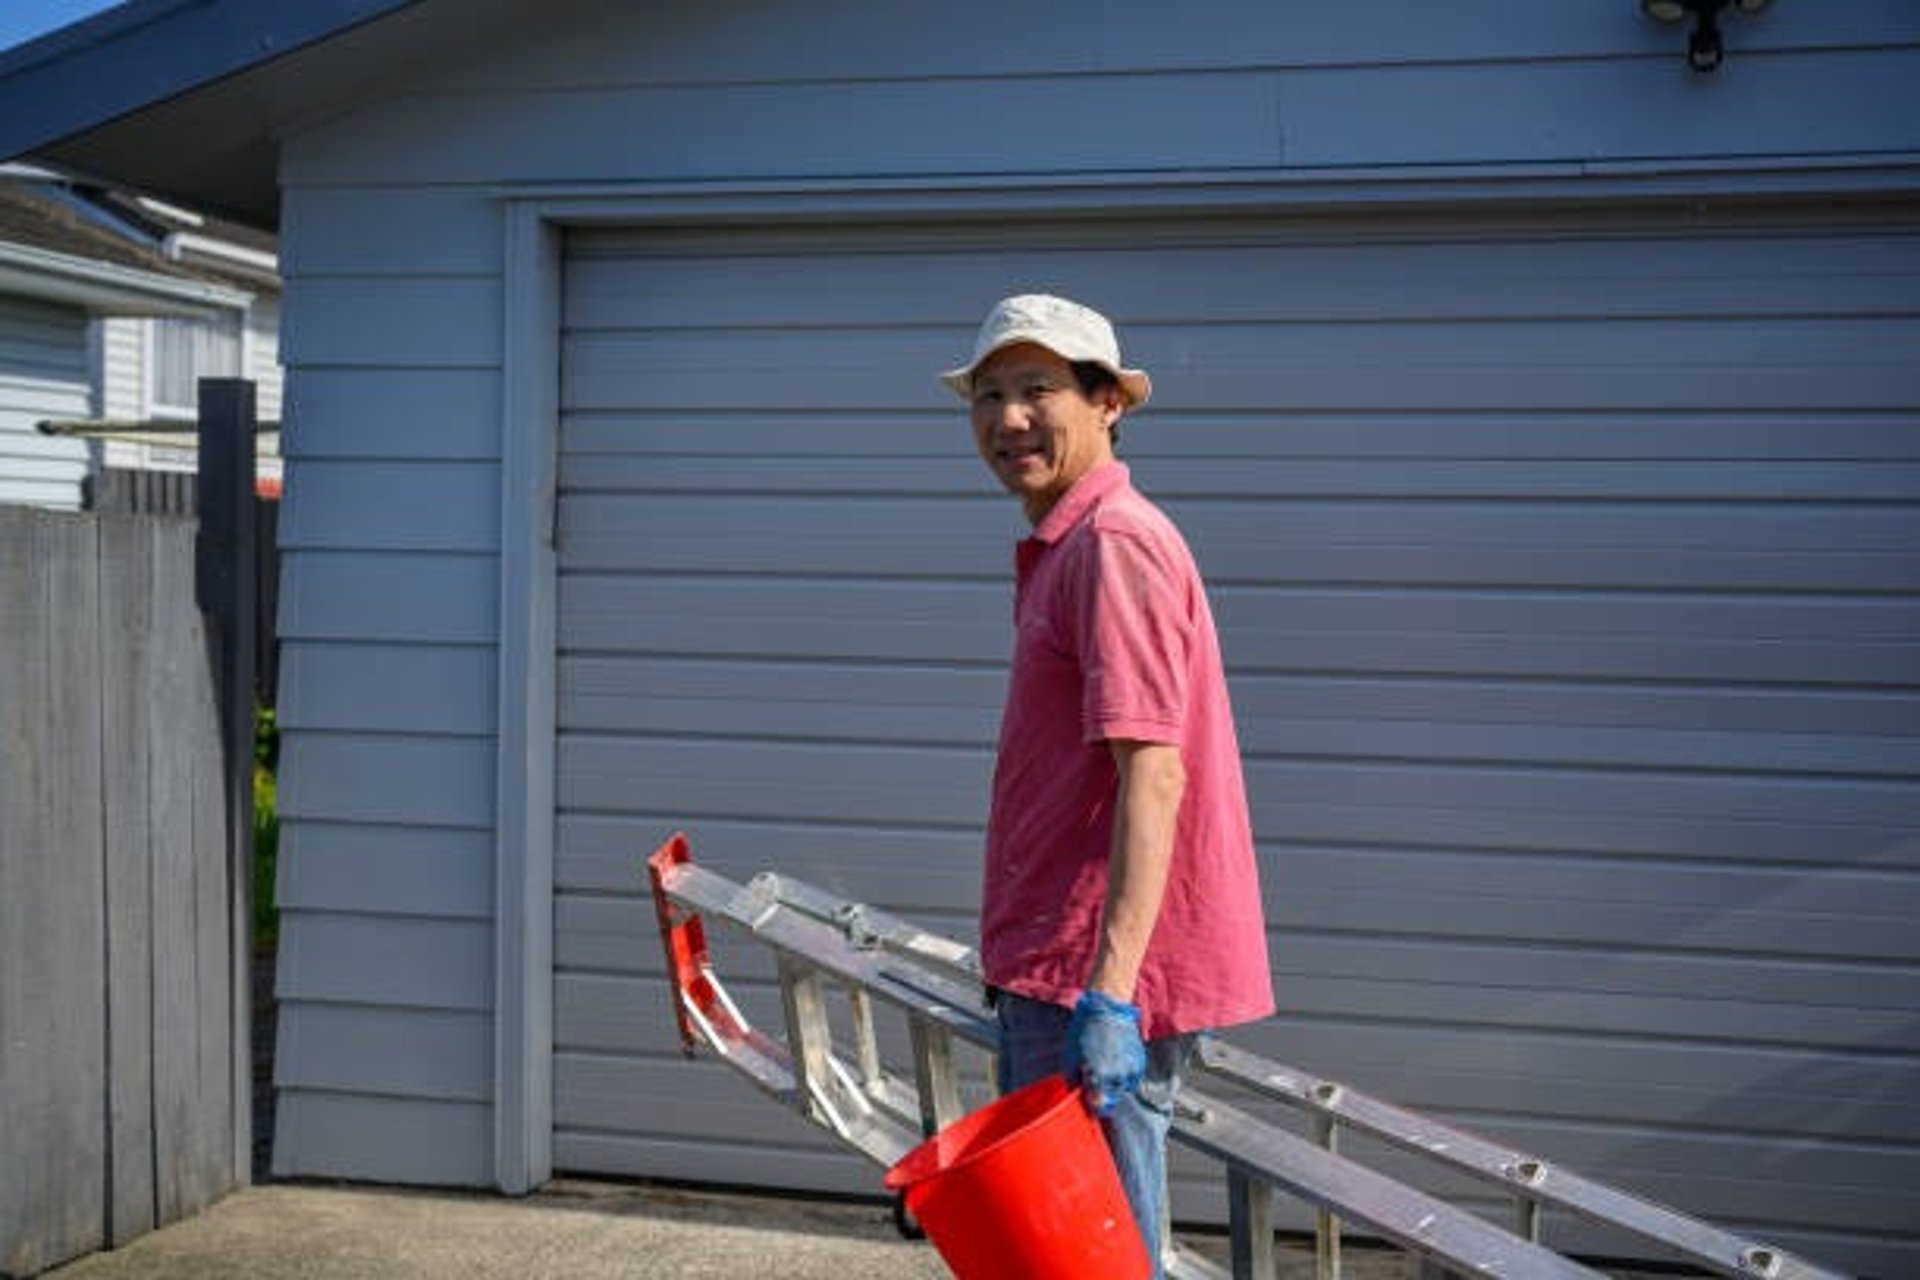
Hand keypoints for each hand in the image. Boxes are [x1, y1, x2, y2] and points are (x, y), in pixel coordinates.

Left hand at [1063, 990, 1145, 1116]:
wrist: (1107, 1010)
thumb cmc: (1084, 1032)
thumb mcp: (1070, 1057)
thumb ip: (1074, 1081)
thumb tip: (1078, 1095)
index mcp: (1098, 1074)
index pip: (1099, 1106)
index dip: (1094, 1106)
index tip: (1091, 1103)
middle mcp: (1116, 1075)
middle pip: (1111, 1099)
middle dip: (1103, 1094)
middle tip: (1096, 1079)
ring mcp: (1130, 1069)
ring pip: (1122, 1089)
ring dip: (1114, 1085)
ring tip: (1106, 1067)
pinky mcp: (1139, 1063)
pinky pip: (1132, 1080)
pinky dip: (1125, 1076)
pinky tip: (1116, 1062)